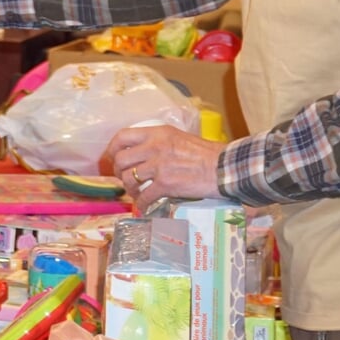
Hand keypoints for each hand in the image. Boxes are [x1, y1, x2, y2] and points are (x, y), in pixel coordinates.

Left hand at [102, 124, 226, 210]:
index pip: (123, 136)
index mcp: (158, 133)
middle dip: (119, 172)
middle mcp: (155, 147)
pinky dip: (141, 204)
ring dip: (130, 189)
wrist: (225, 168)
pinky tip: (144, 207)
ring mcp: (159, 166)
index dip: (113, 148)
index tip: (113, 158)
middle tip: (125, 179)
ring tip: (136, 193)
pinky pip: (144, 196)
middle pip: (121, 160)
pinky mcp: (166, 184)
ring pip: (129, 179)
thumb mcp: (180, 138)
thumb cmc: (208, 154)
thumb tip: (144, 153)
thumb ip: (160, 143)